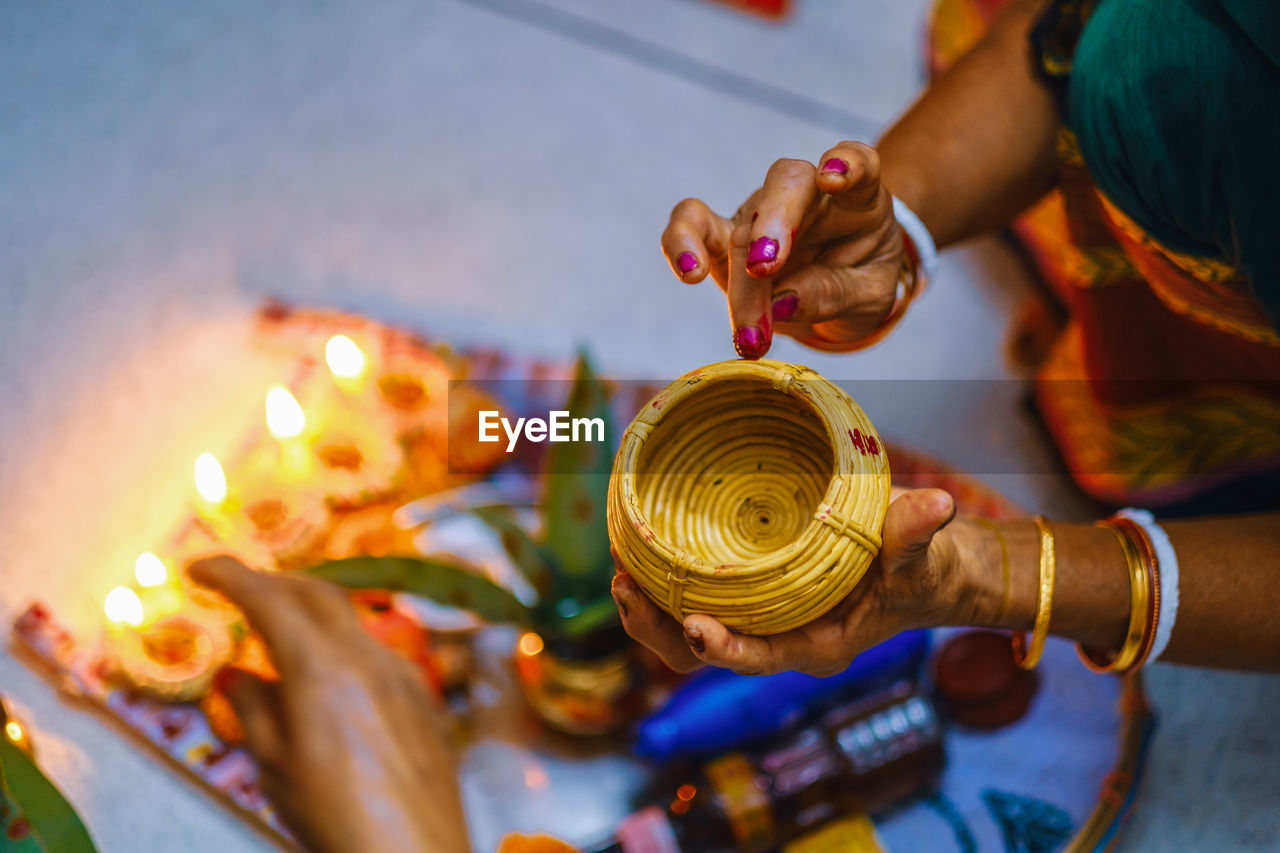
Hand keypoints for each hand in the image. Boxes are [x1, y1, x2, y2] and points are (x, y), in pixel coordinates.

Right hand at [188, 556, 469, 852]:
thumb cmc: (335, 817)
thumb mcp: (273, 766)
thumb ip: (253, 707)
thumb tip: (235, 672)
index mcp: (321, 668)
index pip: (269, 598)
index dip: (231, 574)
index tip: (201, 566)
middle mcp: (367, 656)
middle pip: (317, 591)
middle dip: (274, 580)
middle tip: (238, 588)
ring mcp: (402, 671)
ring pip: (351, 618)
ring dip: (311, 610)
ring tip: (279, 628)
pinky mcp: (423, 694)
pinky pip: (377, 649)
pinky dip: (343, 642)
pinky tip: (328, 673)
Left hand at [612, 489, 970, 676]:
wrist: (918, 568)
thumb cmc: (919, 568)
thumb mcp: (920, 553)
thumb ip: (916, 533)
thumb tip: (937, 505)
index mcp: (815, 643)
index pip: (761, 658)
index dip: (726, 649)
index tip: (696, 626)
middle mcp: (777, 638)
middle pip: (702, 653)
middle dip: (657, 628)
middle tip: (625, 586)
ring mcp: (755, 618)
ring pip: (684, 629)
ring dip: (647, 605)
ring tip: (618, 566)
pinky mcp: (744, 593)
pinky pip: (690, 595)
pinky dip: (660, 577)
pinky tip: (635, 543)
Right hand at [662, 141, 902, 359]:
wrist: (838, 295)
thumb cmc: (858, 282)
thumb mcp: (866, 297)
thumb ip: (832, 293)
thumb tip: (780, 304)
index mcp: (856, 201)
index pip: (857, 165)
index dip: (847, 163)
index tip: (834, 179)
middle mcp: (806, 195)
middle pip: (786, 186)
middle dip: (770, 227)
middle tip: (763, 270)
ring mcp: (761, 211)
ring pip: (742, 228)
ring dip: (742, 287)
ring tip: (749, 335)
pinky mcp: (724, 235)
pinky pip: (692, 223)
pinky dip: (681, 241)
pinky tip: (688, 272)